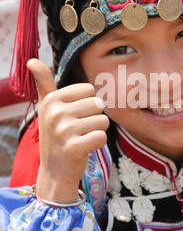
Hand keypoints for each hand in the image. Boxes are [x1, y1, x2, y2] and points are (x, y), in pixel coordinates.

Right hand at [27, 58, 108, 203]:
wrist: (54, 170)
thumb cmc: (56, 134)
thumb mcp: (47, 108)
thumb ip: (44, 84)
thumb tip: (32, 60)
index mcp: (51, 100)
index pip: (89, 90)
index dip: (87, 104)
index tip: (74, 116)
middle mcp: (55, 113)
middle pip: (98, 104)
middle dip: (94, 118)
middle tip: (79, 130)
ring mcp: (63, 131)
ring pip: (103, 120)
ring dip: (97, 131)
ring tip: (82, 138)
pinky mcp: (74, 148)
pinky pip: (102, 137)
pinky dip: (98, 143)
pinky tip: (85, 148)